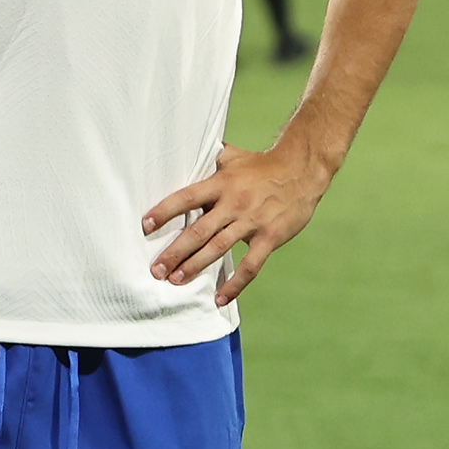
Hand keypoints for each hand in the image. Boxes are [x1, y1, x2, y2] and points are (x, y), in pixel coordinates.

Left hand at [143, 138, 333, 304]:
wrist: (302, 171)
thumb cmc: (262, 165)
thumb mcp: (233, 156)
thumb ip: (209, 159)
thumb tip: (182, 149)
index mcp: (222, 183)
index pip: (187, 198)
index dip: (165, 211)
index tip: (146, 225)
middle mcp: (234, 203)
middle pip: (199, 230)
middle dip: (175, 252)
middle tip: (156, 269)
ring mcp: (252, 222)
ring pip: (218, 248)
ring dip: (195, 266)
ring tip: (175, 280)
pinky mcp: (269, 238)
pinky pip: (250, 266)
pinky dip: (235, 284)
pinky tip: (220, 298)